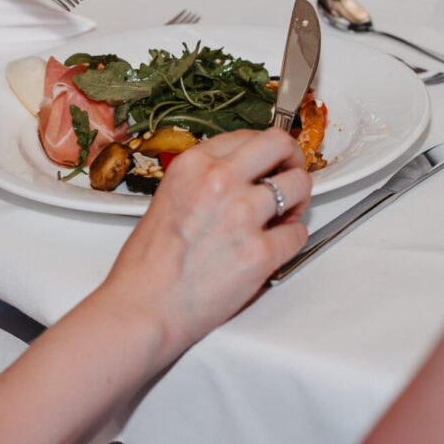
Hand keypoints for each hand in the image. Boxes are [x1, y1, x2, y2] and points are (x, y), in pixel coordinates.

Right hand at [97, 129, 310, 364]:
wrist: (144, 307)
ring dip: (297, 201)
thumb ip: (203, 181)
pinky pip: (299, 234)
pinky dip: (292, 239)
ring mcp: (243, 215)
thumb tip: (237, 177)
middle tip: (290, 175)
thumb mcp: (167, 199)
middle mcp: (220, 181)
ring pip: (299, 186)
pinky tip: (275, 246)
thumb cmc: (147, 264)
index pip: (247, 136)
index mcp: (193, 165)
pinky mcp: (260, 252)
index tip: (271, 160)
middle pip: (280, 145)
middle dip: (292, 159)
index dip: (265, 150)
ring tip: (284, 216)